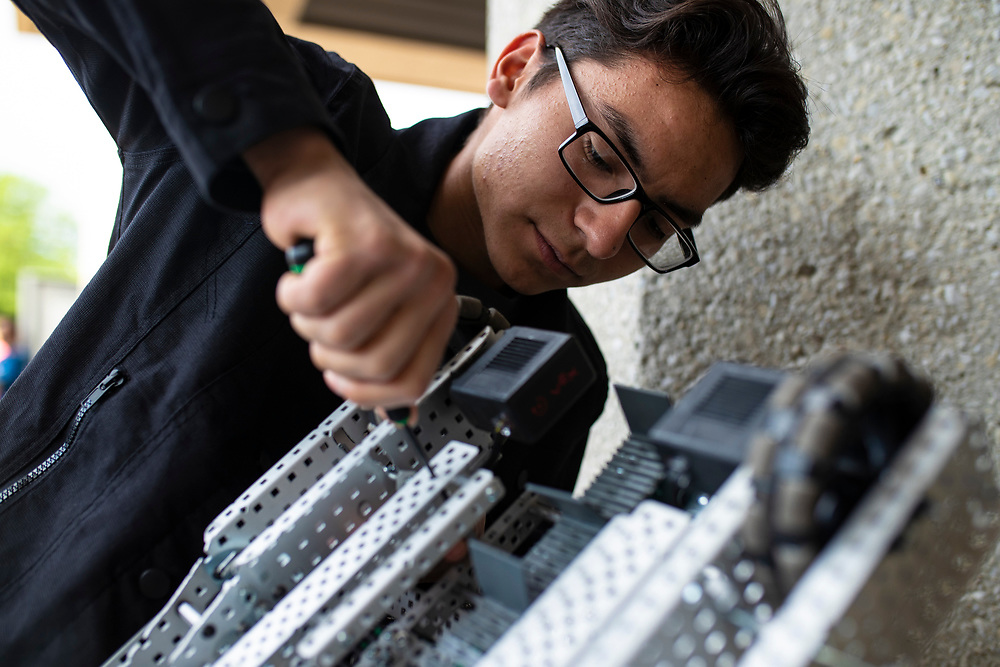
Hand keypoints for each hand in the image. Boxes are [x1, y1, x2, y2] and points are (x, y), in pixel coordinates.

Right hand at [244, 128, 457, 407]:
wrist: (317, 185)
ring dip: (307, 321)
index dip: (366, 393)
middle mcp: (430, 279)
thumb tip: (401, 416)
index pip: (413, 381)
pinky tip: (298, 275)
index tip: (342, 378)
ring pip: (340, 333)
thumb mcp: (379, 308)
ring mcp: (400, 258)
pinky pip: (315, 300)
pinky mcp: (361, 241)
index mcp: (439, 302)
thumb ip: (392, 357)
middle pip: (374, 364)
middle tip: (320, 324)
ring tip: (310, 293)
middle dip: (330, 355)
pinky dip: (293, 294)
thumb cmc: (344, 248)